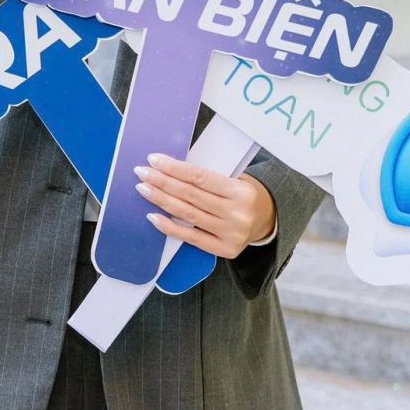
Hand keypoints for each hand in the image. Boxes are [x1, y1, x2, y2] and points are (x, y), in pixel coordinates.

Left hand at [136, 152, 276, 258]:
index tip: (154, 159)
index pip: (200, 177)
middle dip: (162, 182)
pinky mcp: (225, 250)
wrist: (267, 220)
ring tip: (144, 189)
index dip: (174, 168)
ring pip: (188, 214)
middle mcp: (237, 213)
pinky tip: (153, 216)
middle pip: (191, 195)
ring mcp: (231, 233)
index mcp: (240, 191)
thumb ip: (207, 179)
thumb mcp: (234, 180)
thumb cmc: (243, 195)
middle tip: (142, 172)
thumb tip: (170, 170)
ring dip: (161, 200)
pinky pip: (191, 238)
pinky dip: (169, 227)